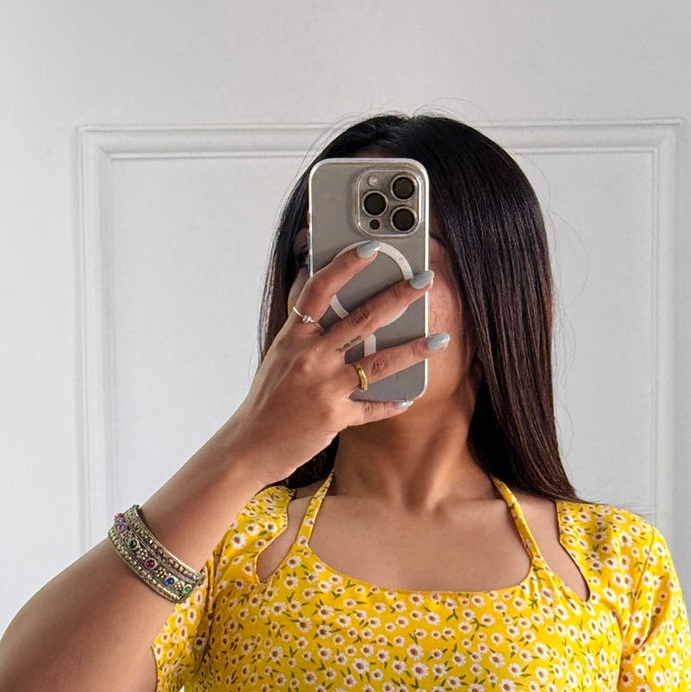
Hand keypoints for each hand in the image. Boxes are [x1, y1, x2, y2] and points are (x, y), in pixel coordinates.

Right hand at [226, 243, 442, 486]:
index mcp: (294, 337)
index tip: (371, 247)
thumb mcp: (280, 354)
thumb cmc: (268, 399)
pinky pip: (372, 407)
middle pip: (361, 318)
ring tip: (439, 340)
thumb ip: (303, 328)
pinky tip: (410, 396)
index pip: (320, 290)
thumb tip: (315, 291)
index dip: (346, 266)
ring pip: (378, 361)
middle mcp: (310, 357)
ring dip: (413, 349)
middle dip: (398, 296)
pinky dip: (392, 403)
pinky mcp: (335, 416)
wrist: (251, 444)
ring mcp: (324, 387)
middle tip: (425, 281)